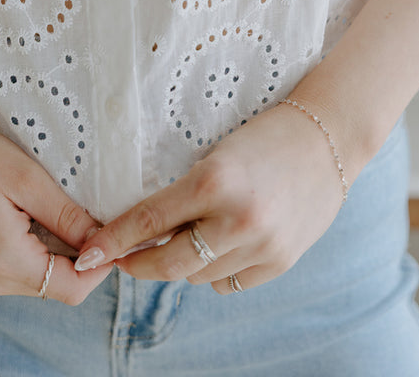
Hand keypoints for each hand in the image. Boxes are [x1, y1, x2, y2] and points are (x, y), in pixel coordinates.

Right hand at [0, 116, 112, 303]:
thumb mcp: (27, 178)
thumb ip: (67, 215)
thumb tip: (103, 241)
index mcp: (5, 261)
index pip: (73, 288)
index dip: (101, 264)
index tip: (114, 230)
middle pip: (60, 286)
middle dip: (85, 256)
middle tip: (94, 212)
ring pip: (44, 279)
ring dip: (63, 251)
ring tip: (64, 208)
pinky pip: (25, 269)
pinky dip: (43, 248)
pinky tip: (40, 213)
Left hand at [75, 101, 346, 293]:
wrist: (330, 137)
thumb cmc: (266, 134)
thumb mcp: (218, 154)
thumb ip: (185, 194)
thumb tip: (142, 231)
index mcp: (215, 181)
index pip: (150, 221)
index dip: (114, 240)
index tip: (88, 254)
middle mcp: (237, 219)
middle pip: (168, 263)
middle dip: (137, 265)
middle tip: (120, 260)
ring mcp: (262, 245)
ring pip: (198, 276)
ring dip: (183, 263)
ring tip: (188, 236)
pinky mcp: (280, 262)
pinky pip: (229, 284)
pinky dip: (217, 271)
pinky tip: (222, 245)